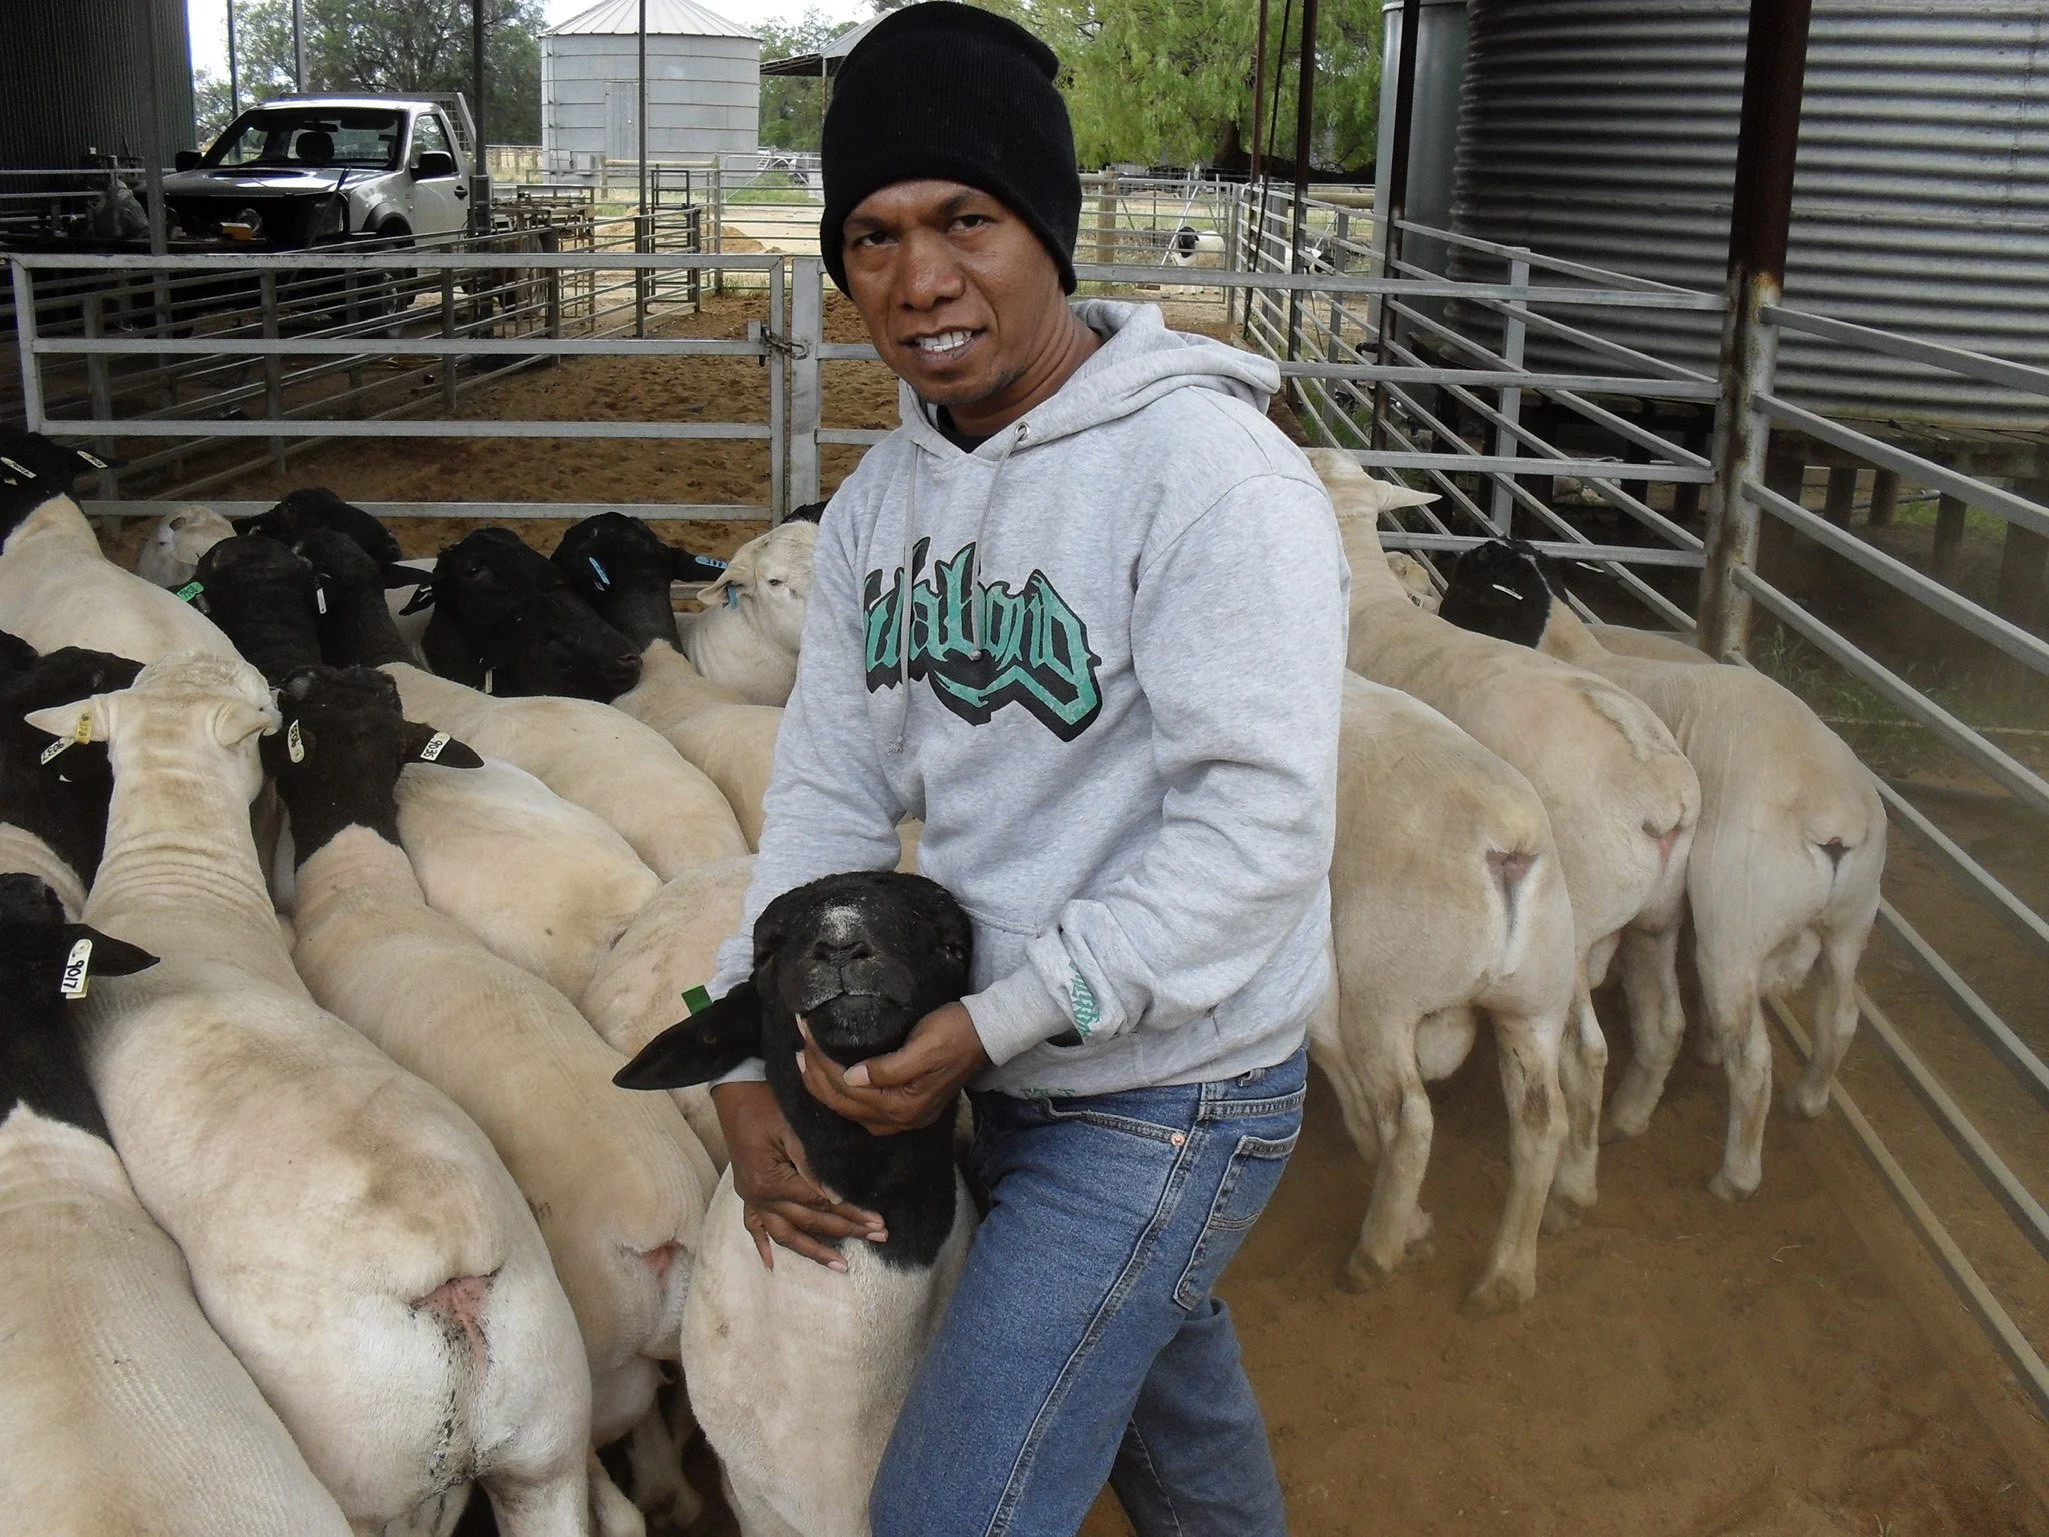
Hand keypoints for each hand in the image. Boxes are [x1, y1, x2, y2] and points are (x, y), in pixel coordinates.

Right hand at [711, 1079, 886, 1271]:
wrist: (735, 1090)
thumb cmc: (766, 1102)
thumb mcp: (792, 1127)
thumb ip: (813, 1165)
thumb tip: (837, 1196)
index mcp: (771, 1182)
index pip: (820, 1204)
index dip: (851, 1214)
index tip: (878, 1222)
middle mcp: (759, 1197)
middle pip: (808, 1221)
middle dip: (845, 1231)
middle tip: (878, 1237)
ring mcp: (751, 1197)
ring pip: (784, 1233)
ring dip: (813, 1251)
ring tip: (840, 1267)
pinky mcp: (746, 1192)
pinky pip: (753, 1226)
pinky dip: (763, 1245)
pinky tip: (772, 1264)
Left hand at [796, 1001, 988, 1137]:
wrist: (987, 1033)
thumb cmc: (955, 1032)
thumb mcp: (923, 1046)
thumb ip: (888, 1068)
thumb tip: (851, 1078)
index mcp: (904, 1104)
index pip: (847, 1089)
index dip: (821, 1064)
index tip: (805, 1034)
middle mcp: (902, 1118)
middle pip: (844, 1104)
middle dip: (815, 1076)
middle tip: (799, 1047)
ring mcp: (906, 1117)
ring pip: (851, 1110)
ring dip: (824, 1088)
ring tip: (805, 1064)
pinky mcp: (908, 1108)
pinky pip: (864, 1111)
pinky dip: (842, 1097)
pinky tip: (833, 1083)